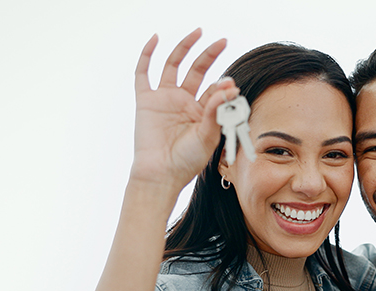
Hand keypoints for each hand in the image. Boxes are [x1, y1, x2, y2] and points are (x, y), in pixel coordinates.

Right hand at [130, 28, 237, 192]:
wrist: (161, 174)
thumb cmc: (187, 161)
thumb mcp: (208, 135)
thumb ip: (216, 111)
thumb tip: (230, 86)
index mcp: (201, 111)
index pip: (214, 90)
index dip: (223, 85)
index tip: (231, 84)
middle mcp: (184, 102)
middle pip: (197, 70)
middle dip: (210, 55)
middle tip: (222, 41)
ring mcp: (164, 99)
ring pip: (174, 65)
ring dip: (185, 48)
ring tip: (198, 32)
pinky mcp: (146, 100)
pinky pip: (144, 73)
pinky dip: (148, 55)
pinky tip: (156, 39)